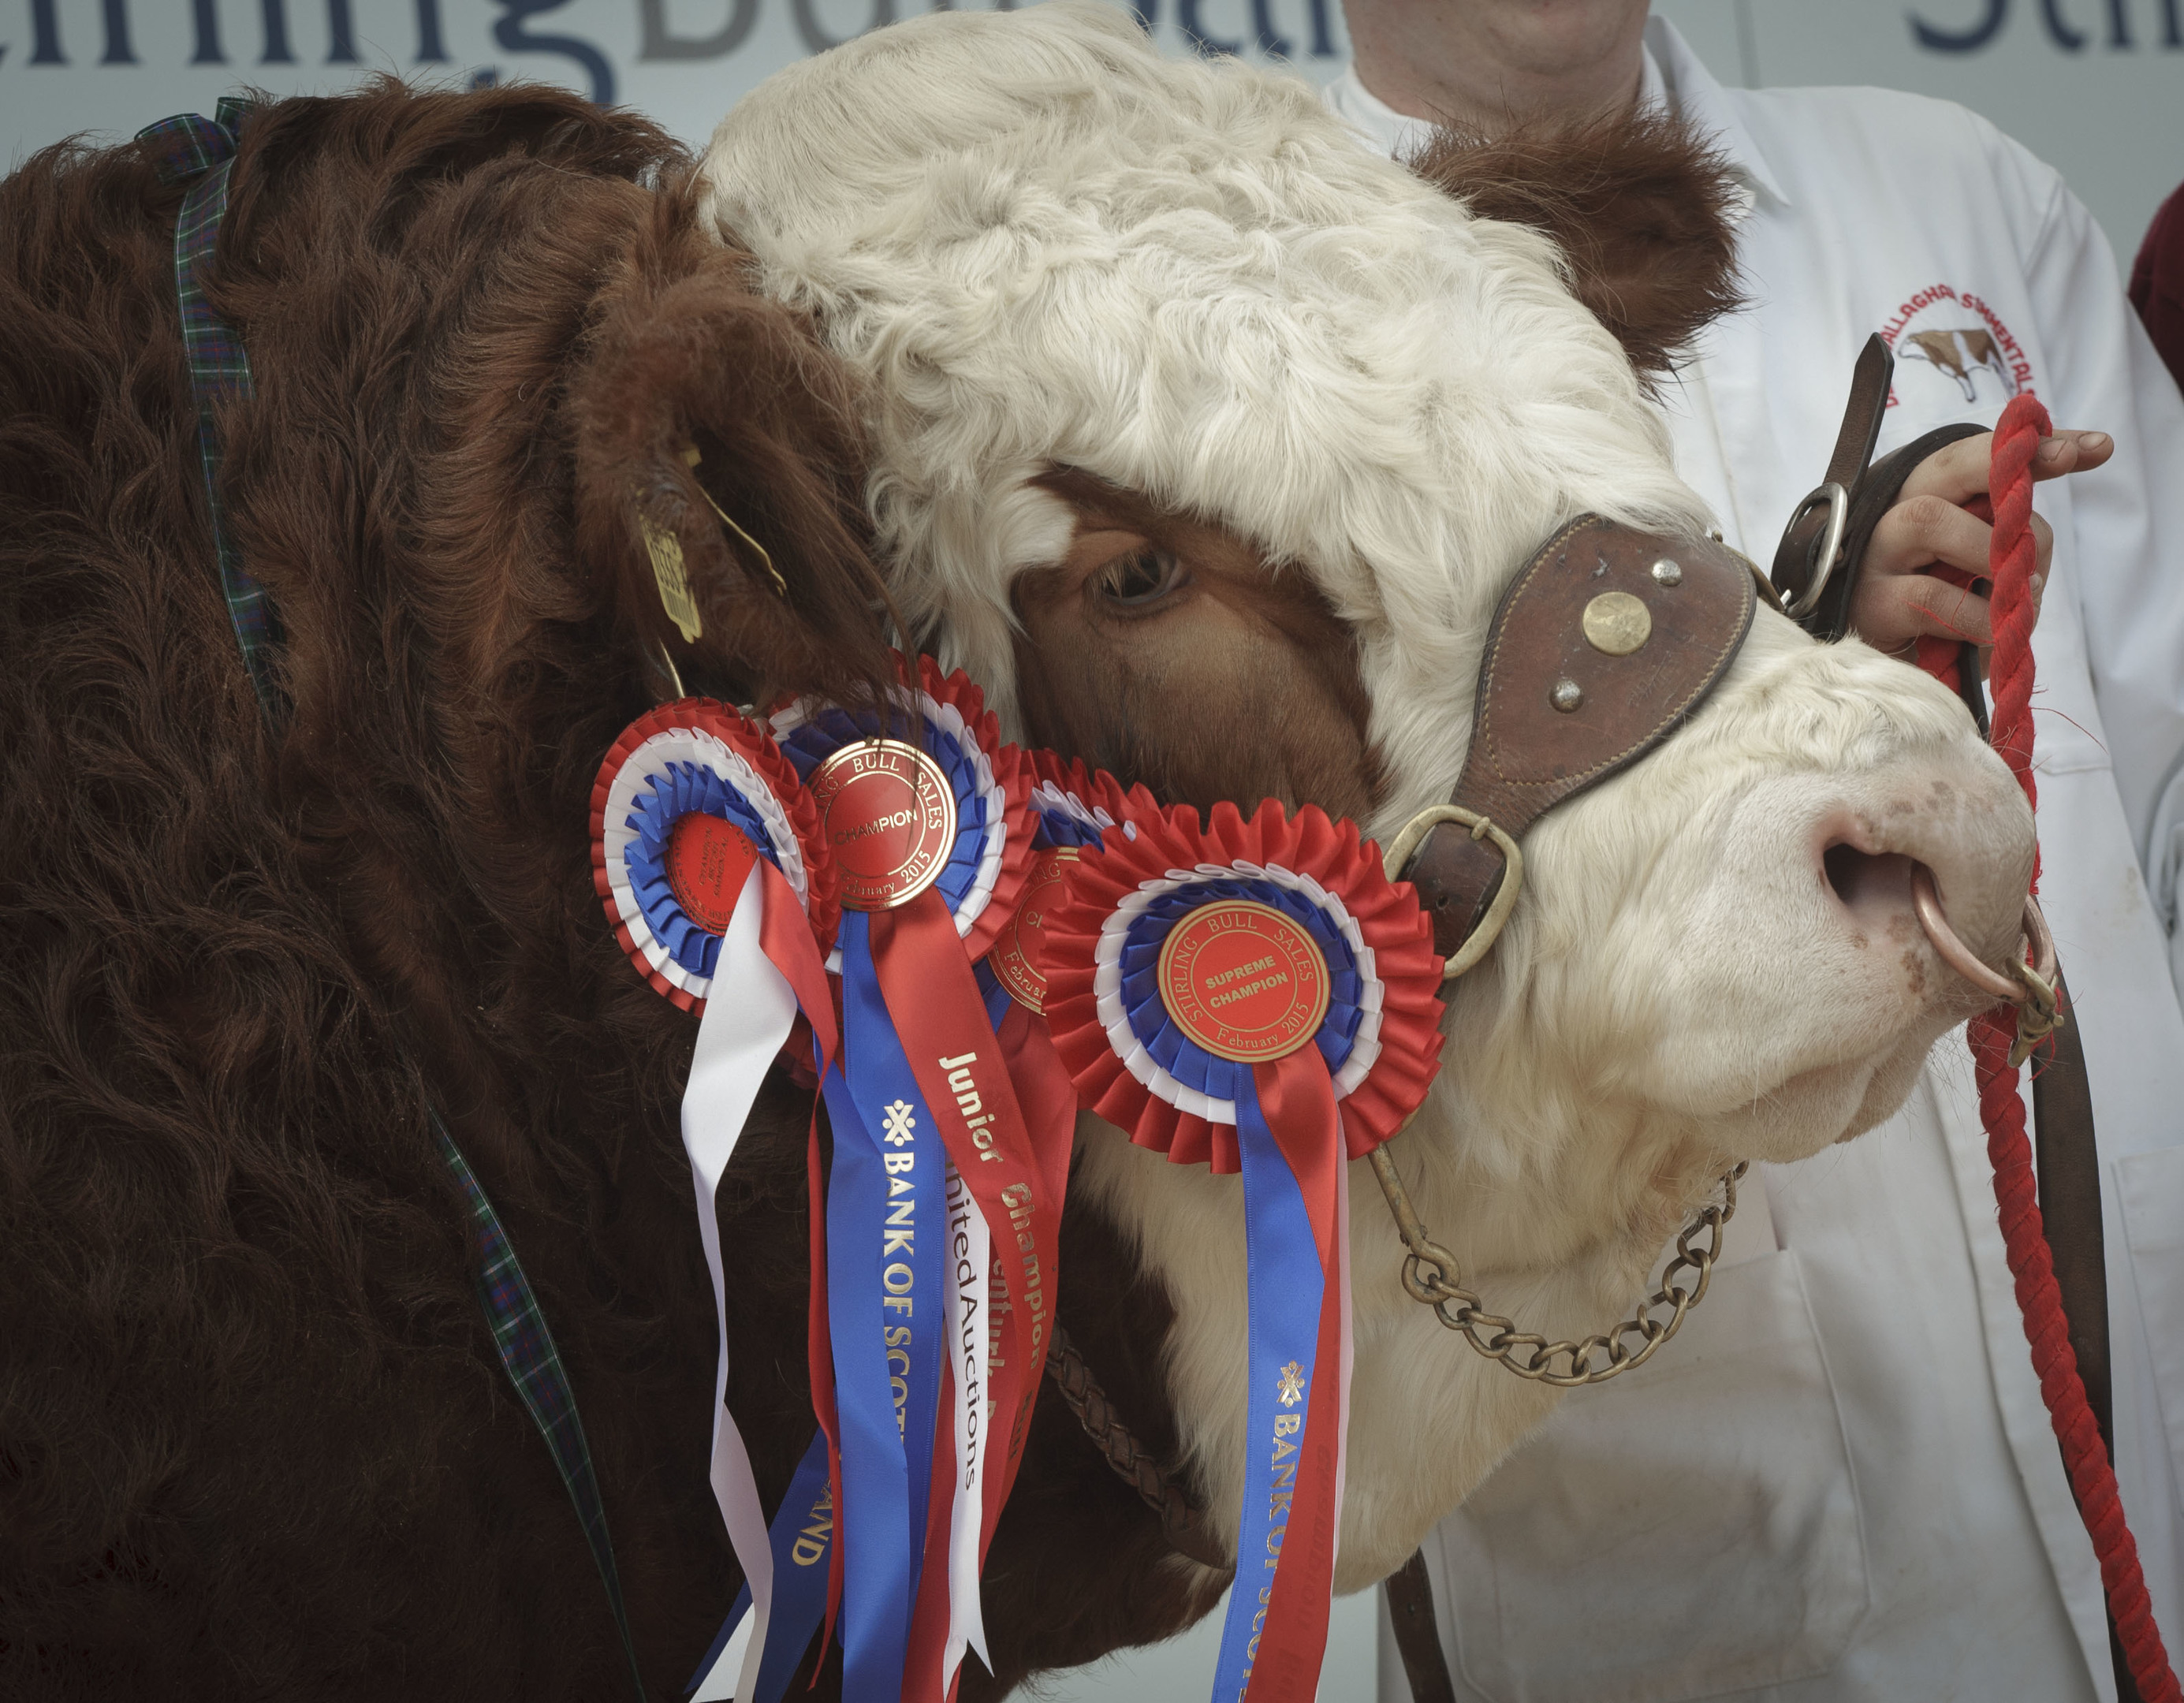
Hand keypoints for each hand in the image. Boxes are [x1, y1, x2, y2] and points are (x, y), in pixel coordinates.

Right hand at [1847, 429, 2112, 659]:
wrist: (1884, 679)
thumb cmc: (1942, 621)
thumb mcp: (1984, 576)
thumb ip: (2013, 540)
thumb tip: (2054, 516)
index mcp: (1928, 502)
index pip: (1977, 458)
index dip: (2034, 448)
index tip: (2097, 447)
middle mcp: (1895, 514)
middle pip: (1945, 465)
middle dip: (2006, 460)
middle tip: (2065, 458)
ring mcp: (1875, 556)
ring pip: (1930, 518)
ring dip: (1991, 550)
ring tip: (2024, 591)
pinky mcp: (1869, 604)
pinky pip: (1930, 595)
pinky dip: (1977, 615)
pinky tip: (1995, 635)